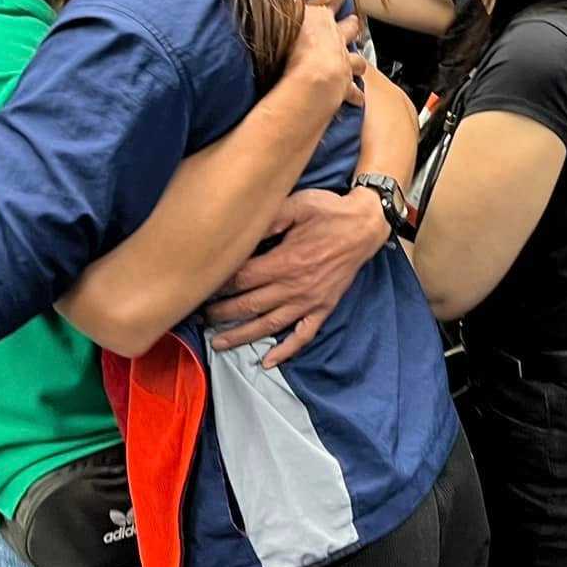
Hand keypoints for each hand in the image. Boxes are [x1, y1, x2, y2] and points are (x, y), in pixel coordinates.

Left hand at [205, 188, 388, 365]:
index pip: (242, 279)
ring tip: (219, 344)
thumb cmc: (330, 211)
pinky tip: (269, 362)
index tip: (202, 287)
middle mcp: (295, 286)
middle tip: (201, 317)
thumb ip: (269, 219)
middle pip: (250, 305)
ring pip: (270, 325)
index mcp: (285, 261)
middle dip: (222, 314)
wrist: (365, 225)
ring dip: (243, 336)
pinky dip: (286, 351)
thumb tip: (242, 230)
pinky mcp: (323, 307)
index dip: (219, 285)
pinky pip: (303, 335)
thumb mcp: (297, 204)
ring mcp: (310, 300)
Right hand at [284, 3, 364, 110]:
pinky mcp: (346, 85)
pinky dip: (356, 95)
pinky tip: (359, 99)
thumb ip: (290, 0)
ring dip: (357, 63)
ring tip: (358, 66)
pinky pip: (354, 92)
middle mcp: (337, 40)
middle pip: (349, 29)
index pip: (329, 4)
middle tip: (354, 23)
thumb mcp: (290, 16)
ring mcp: (345, 62)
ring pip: (358, 61)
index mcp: (322, 20)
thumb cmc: (297, 45)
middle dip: (351, 26)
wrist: (313, 75)